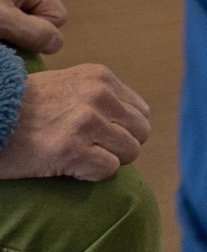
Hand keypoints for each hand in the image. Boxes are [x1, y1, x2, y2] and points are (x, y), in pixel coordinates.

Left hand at [0, 0, 60, 55]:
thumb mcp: (1, 22)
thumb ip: (33, 32)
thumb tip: (57, 43)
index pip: (56, 17)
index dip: (35, 33)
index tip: (8, 34)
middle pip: (41, 16)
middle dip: (20, 31)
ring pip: (24, 18)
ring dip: (9, 30)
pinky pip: (10, 15)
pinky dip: (2, 25)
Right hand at [0, 61, 150, 180]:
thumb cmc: (21, 108)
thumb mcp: (65, 85)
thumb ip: (99, 95)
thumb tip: (136, 118)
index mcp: (100, 77)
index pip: (140, 111)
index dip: (121, 130)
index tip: (98, 137)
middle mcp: (99, 95)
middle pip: (140, 132)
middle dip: (118, 146)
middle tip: (89, 152)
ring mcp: (87, 122)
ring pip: (129, 152)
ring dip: (106, 161)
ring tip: (77, 158)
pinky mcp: (72, 149)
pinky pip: (108, 169)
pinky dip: (91, 174)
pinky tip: (68, 168)